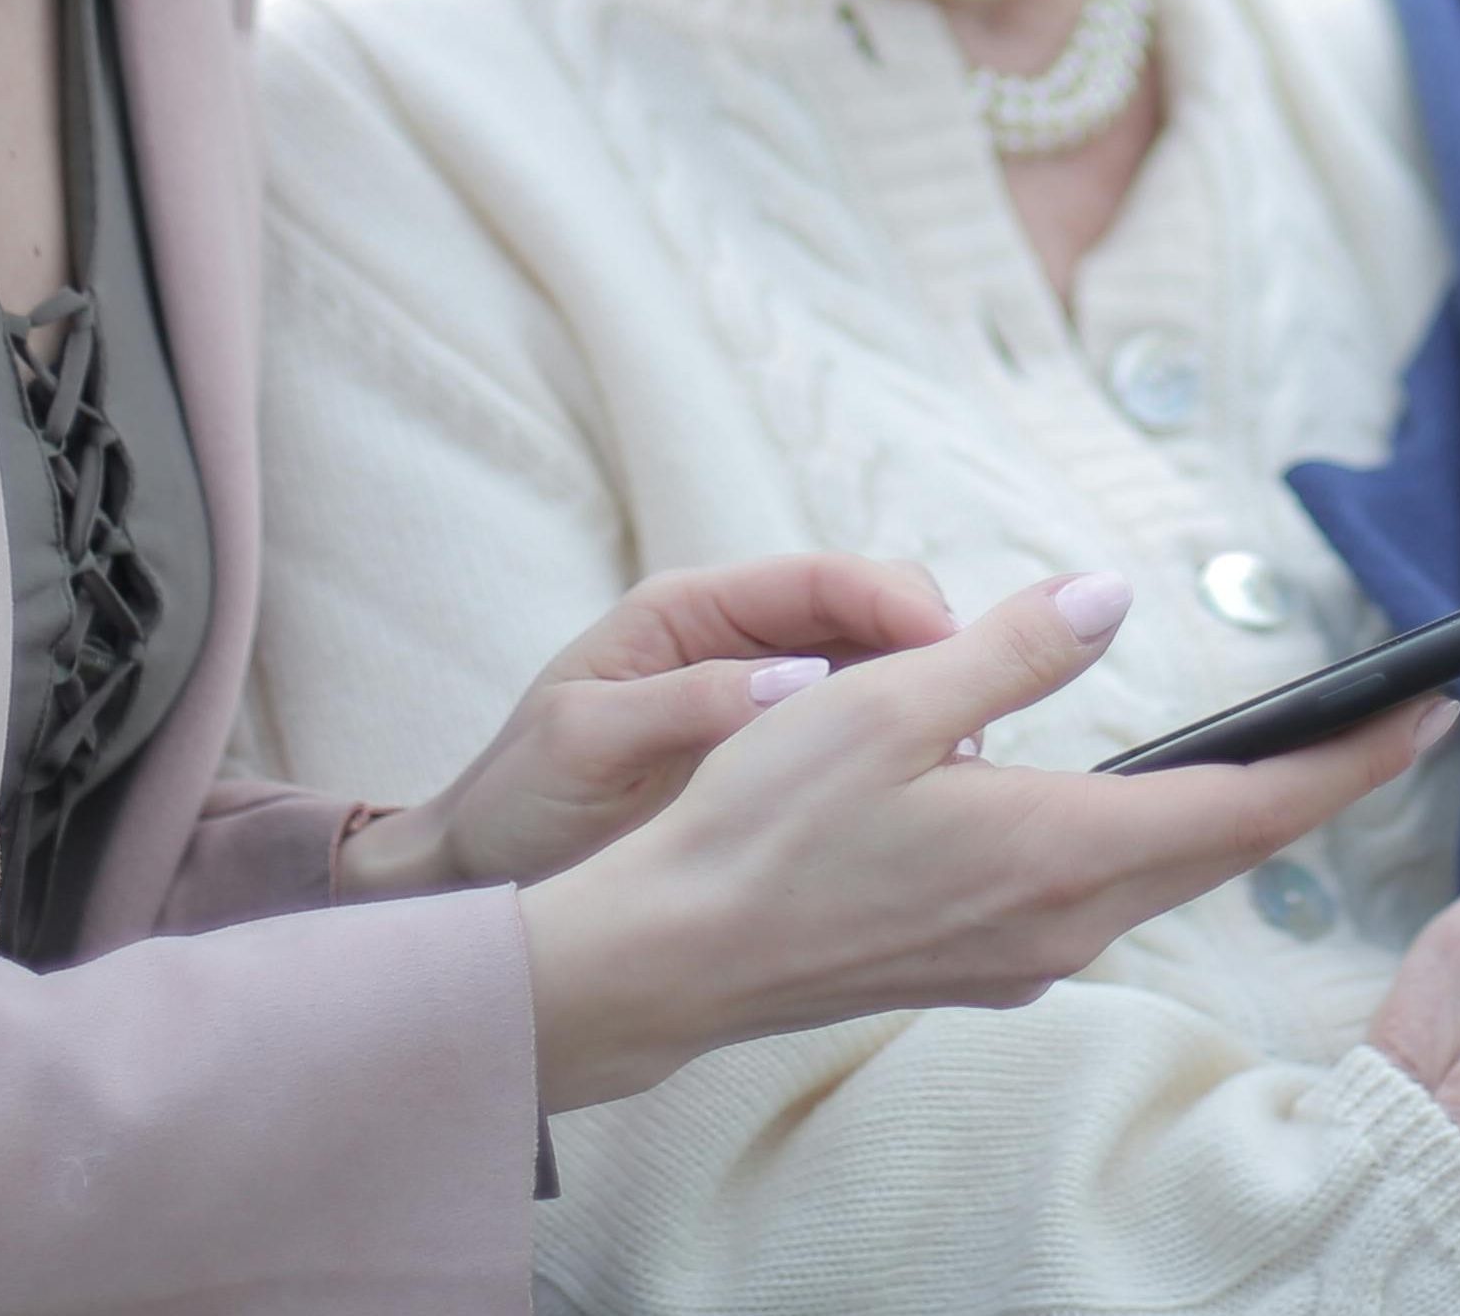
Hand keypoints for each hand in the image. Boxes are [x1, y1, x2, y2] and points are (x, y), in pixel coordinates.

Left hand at [335, 555, 954, 899]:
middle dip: (932, 653)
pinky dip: (901, 757)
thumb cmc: (519, 803)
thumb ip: (685, 704)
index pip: (820, 580)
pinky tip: (931, 799)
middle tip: (976, 717)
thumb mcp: (587, 744)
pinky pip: (857, 742)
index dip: (898, 602)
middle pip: (868, 615)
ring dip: (926, 708)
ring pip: (877, 677)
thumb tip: (798, 682)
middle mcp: (737, 643)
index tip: (953, 650)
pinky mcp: (774, 763)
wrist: (483, 880)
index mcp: (689, 613)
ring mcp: (762, 700)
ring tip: (967, 765)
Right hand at [517, 569, 1446, 1112]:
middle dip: (1320, 782)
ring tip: (1292, 756)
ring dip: (1235, 815)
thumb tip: (1105, 599)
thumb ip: (1010, 650)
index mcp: (1061, 850)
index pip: (1251, 807)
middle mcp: (1065, 920)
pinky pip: (1103, 895)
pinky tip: (1138, 806)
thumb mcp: (886, 701)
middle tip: (1396, 722)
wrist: (672, 959)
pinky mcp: (983, 965)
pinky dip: (1154, 841)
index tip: (1432, 715)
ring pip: (1166, 875)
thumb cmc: (763, 826)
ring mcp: (1025, 955)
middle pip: (1228, 847)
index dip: (1352, 760)